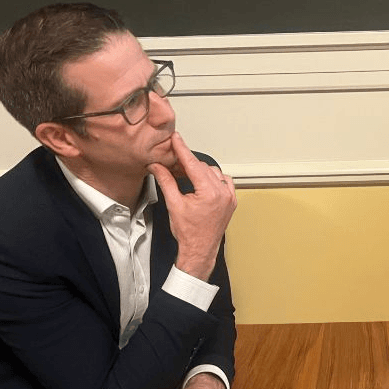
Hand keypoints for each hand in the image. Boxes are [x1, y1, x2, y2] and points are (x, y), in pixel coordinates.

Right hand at [149, 133, 236, 280]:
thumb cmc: (188, 232)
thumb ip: (166, 181)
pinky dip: (214, 178)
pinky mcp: (232, 201)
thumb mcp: (174, 204)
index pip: (193, 164)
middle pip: (203, 167)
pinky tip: (203, 181)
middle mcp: (223, 193)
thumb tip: (156, 166)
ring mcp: (229, 197)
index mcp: (209, 192)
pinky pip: (224, 181)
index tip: (176, 138)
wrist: (199, 250)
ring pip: (214, 172)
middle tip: (173, 161)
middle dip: (188, 162)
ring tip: (186, 174)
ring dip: (201, 170)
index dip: (182, 150)